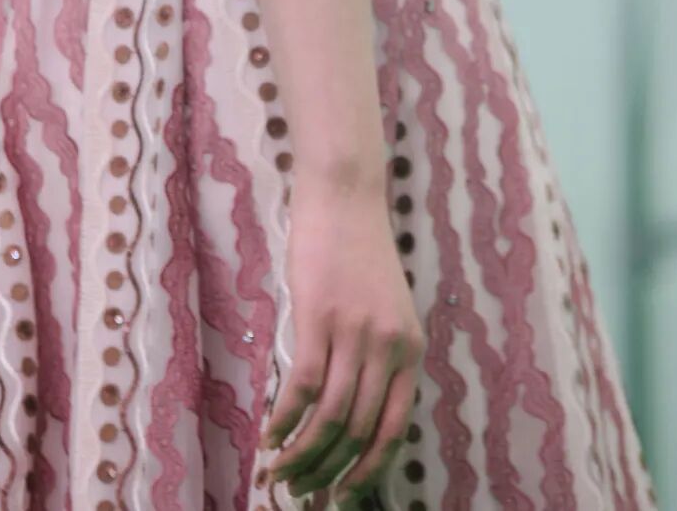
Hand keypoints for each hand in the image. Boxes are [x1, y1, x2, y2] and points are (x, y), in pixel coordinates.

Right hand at [263, 172, 424, 500]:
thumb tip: (348, 413)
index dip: (366, 473)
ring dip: (302, 455)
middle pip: (357, 431)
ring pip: (329, 418)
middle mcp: (388, 348)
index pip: (392, 432)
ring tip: (279, 472)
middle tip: (300, 492)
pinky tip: (267, 435)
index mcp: (409, 351)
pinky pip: (301, 386)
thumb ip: (374, 356)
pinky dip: (283, 420)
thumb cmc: (357, 250)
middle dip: (327, 472)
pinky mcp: (318, 317)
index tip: (342, 497)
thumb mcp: (382, 309)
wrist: (344, 195)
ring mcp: (354, 333)